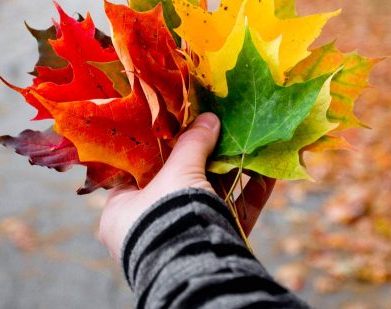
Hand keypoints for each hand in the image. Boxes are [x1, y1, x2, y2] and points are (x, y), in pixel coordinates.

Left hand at [98, 113, 274, 259]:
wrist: (196, 271)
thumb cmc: (168, 216)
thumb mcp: (178, 172)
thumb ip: (191, 143)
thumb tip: (208, 119)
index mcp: (123, 210)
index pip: (138, 171)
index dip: (159, 146)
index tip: (179, 125)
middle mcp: (149, 225)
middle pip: (177, 181)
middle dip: (201, 157)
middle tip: (216, 131)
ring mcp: (183, 236)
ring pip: (209, 198)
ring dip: (230, 172)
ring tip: (246, 144)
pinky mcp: (213, 247)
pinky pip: (232, 216)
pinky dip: (250, 194)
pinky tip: (267, 172)